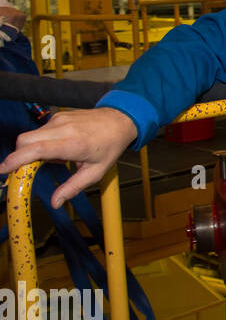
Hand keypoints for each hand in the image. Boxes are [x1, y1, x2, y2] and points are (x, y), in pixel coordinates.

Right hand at [0, 107, 136, 207]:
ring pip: (31, 135)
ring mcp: (60, 120)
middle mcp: (64, 129)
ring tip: (57, 158)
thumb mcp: (95, 172)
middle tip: (28, 170)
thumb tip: (55, 203)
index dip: (16, 159)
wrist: (121, 120)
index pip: (37, 149)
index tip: (4, 169)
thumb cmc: (110, 146)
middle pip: (25, 140)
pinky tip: (60, 148)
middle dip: (19, 156)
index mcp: (74, 144)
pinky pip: (41, 131)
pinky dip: (42, 142)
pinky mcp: (58, 116)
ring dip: (33, 150)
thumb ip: (73, 187)